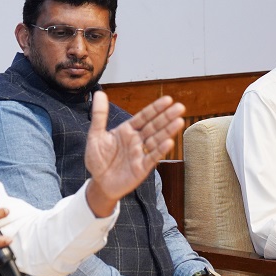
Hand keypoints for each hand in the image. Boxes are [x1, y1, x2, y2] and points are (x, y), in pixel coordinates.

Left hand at [84, 92, 185, 215]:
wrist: (99, 183)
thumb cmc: (97, 159)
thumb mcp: (95, 135)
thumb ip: (100, 115)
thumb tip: (99, 92)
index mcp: (127, 130)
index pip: (144, 117)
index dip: (155, 108)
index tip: (168, 99)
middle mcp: (137, 140)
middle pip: (154, 126)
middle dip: (167, 117)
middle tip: (180, 107)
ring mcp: (141, 153)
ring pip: (157, 140)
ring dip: (168, 131)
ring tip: (179, 121)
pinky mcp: (142, 167)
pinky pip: (152, 157)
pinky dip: (160, 150)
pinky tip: (169, 142)